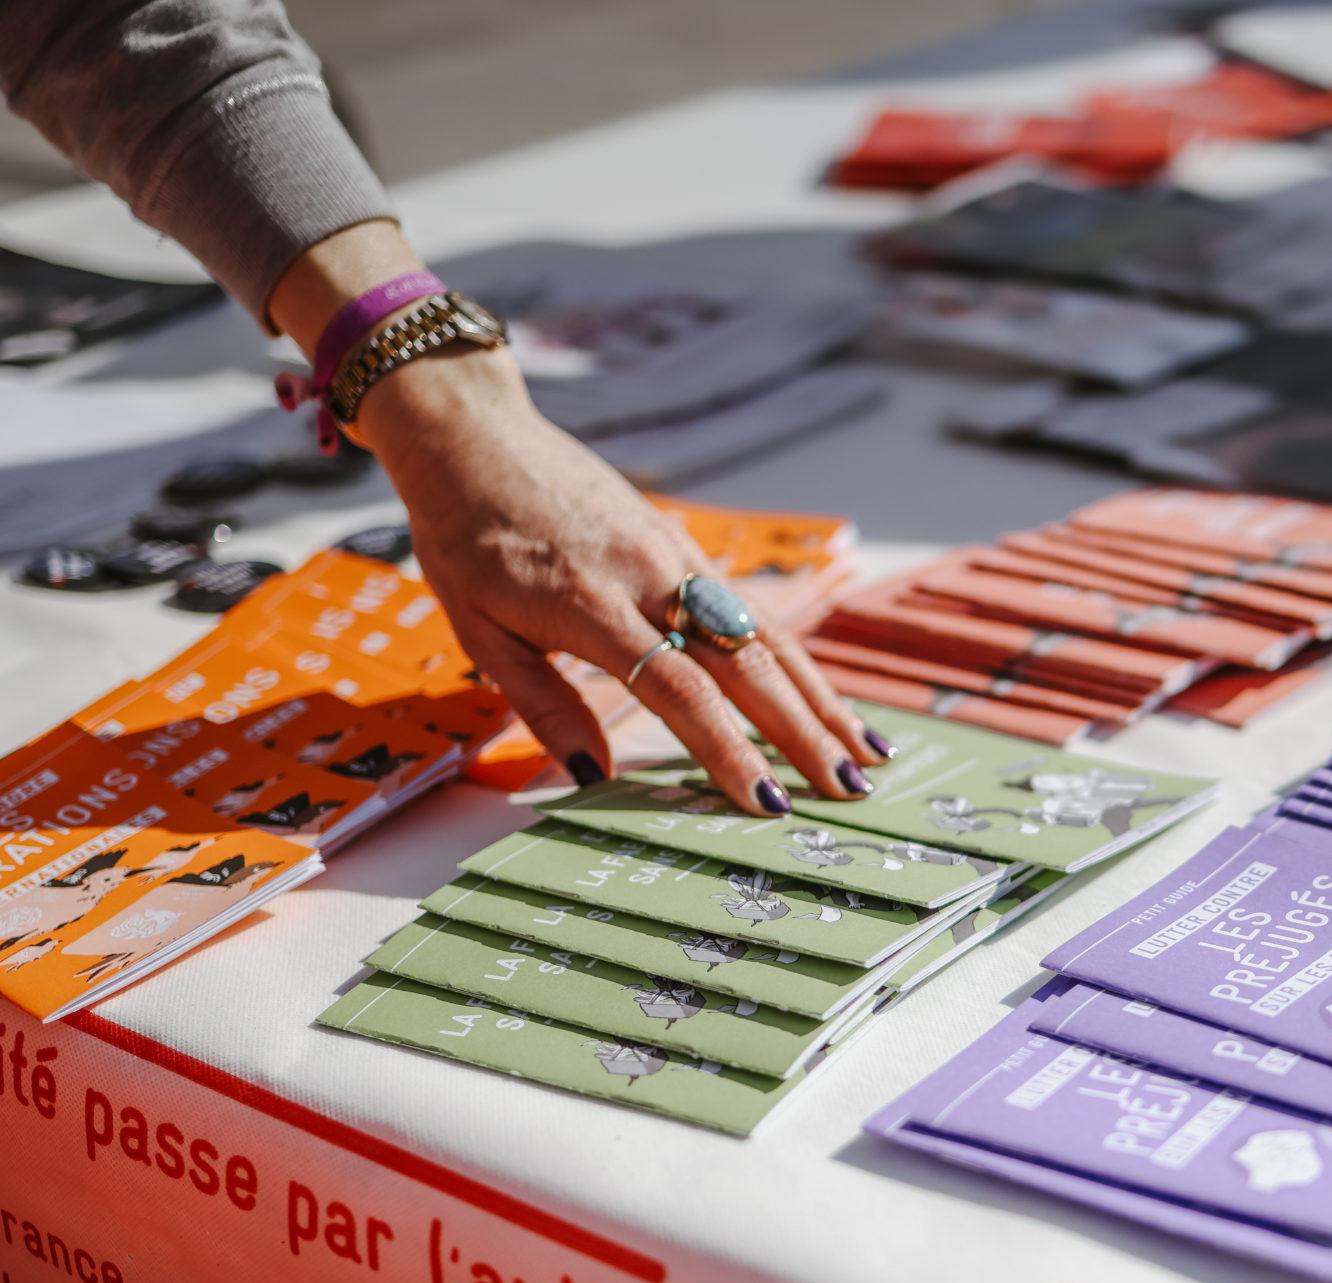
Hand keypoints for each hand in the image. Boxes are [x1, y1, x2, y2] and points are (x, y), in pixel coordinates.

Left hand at [267, 224, 887, 814]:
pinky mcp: (686, 545)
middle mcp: (649, 577)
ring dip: (820, 698)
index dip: (726, 748)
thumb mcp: (479, 630)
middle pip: (743, 664)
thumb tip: (594, 776)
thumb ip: (543, 704)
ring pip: (766, 635)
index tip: (763, 800)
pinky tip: (826, 698)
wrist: (476, 434)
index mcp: (590, 605)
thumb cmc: (465, 537)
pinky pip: (754, 610)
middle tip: (845, 791)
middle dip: (801, 733)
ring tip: (866, 753)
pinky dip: (798, 660)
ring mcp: (677, 556)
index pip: (677, 689)